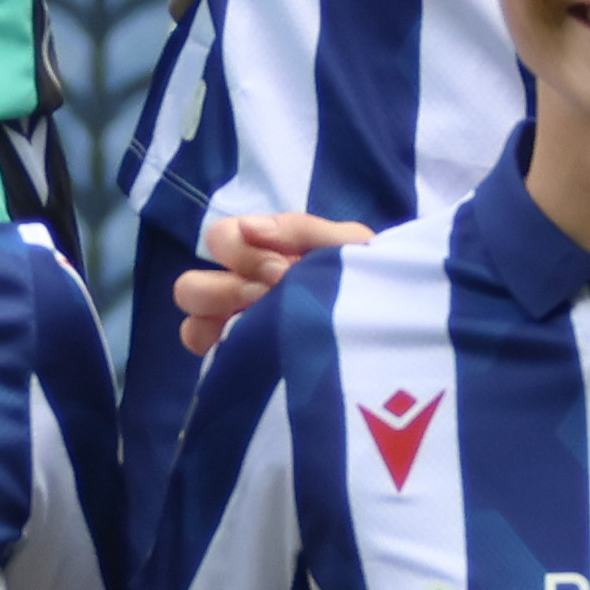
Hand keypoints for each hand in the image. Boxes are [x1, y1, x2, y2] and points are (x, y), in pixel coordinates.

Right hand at [174, 211, 374, 356]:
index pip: (220, 240)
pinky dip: (217, 350)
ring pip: (193, 320)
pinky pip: (209, 355)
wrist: (397, 329)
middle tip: (274, 300)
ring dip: (222, 318)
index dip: (243, 254)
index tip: (285, 271)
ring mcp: (240, 328)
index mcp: (264, 254)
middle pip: (192, 285)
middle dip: (229, 290)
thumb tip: (248, 227)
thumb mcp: (347, 244)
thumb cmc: (371, 281)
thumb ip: (300, 228)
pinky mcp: (245, 362)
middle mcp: (243, 289)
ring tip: (264, 326)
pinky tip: (250, 350)